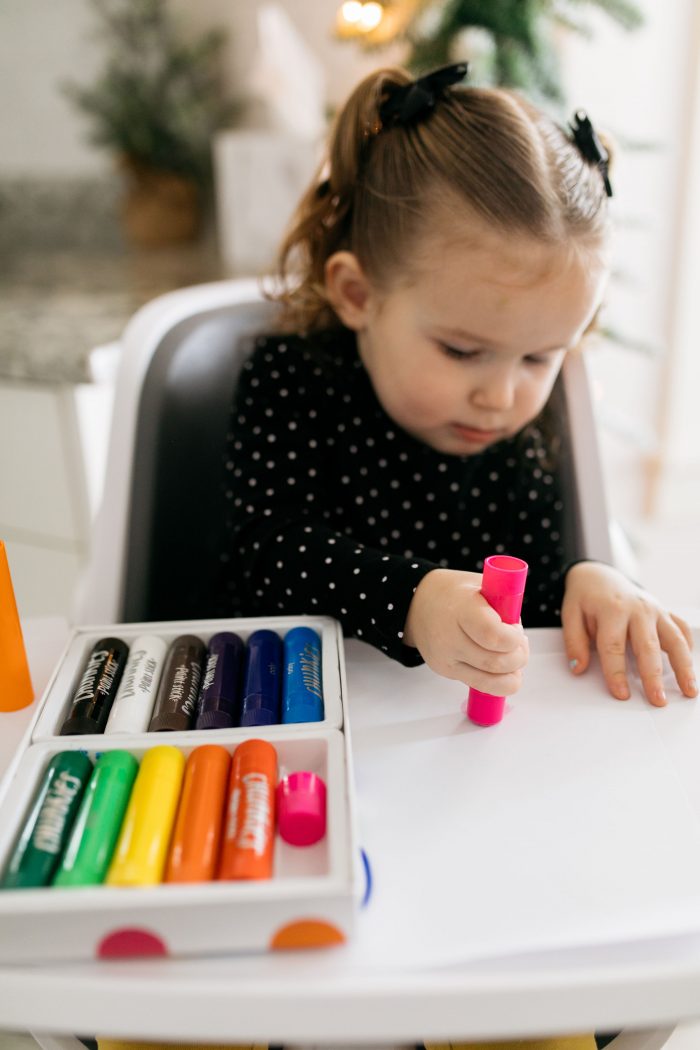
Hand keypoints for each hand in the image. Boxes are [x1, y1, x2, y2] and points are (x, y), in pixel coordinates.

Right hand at [403, 568, 528, 692]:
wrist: (419, 604)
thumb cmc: (457, 594)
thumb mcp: (482, 586)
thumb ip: (505, 608)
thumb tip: (521, 638)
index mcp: (462, 608)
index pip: (493, 635)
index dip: (514, 638)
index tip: (516, 629)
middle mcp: (449, 637)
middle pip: (496, 663)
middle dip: (519, 657)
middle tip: (519, 643)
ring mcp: (445, 658)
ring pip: (491, 682)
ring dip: (512, 673)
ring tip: (512, 657)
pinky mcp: (445, 671)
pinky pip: (481, 686)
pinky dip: (498, 681)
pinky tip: (500, 666)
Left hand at [562, 561, 696, 704]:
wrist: (599, 575)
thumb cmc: (585, 597)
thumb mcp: (570, 614)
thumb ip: (574, 641)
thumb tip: (578, 668)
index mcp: (612, 609)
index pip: (613, 646)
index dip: (616, 672)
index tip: (621, 694)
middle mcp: (638, 609)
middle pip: (647, 646)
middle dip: (654, 676)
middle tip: (658, 700)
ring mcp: (656, 609)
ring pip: (674, 640)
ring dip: (684, 667)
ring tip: (689, 690)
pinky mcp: (665, 612)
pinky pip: (681, 629)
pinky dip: (688, 647)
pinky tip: (689, 668)